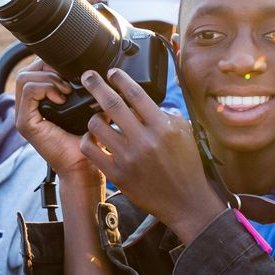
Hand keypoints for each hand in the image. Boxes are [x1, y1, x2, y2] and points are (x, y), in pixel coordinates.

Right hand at [15, 58, 101, 187]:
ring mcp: (23, 116)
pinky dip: (46, 88)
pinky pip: (28, 91)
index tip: (69, 73)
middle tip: (67, 81)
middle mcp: (28, 108)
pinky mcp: (25, 123)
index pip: (35, 71)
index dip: (50, 65)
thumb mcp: (86, 108)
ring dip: (48, 79)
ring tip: (65, 91)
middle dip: (48, 68)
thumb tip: (95, 73)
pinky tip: (61, 98)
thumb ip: (84, 90)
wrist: (84, 166)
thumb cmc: (86, 141)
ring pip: (24, 78)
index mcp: (39, 103)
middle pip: (27, 71)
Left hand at [79, 68, 224, 243]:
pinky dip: (88, 140)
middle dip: (96, 85)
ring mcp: (129, 158)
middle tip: (87, 76)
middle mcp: (145, 141)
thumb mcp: (184, 133)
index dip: (121, 79)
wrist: (186, 201)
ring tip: (98, 117)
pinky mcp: (117, 174)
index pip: (136, 94)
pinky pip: (91, 150)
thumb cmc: (187, 165)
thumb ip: (164, 114)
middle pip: (112, 104)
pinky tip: (93, 138)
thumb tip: (142, 101)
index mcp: (163, 127)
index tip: (112, 73)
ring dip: (93, 117)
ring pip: (97, 126)